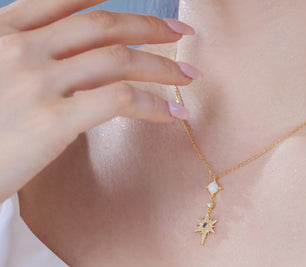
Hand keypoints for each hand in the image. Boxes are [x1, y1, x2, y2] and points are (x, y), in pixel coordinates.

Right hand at [0, 0, 199, 202]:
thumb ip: (32, 61)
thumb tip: (79, 67)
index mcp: (5, 32)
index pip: (66, 0)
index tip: (146, 8)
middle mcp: (22, 48)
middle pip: (103, 26)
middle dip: (150, 27)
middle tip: (182, 33)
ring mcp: (37, 81)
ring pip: (118, 60)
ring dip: (162, 67)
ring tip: (189, 77)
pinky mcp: (53, 119)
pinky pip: (119, 101)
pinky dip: (153, 105)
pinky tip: (174, 114)